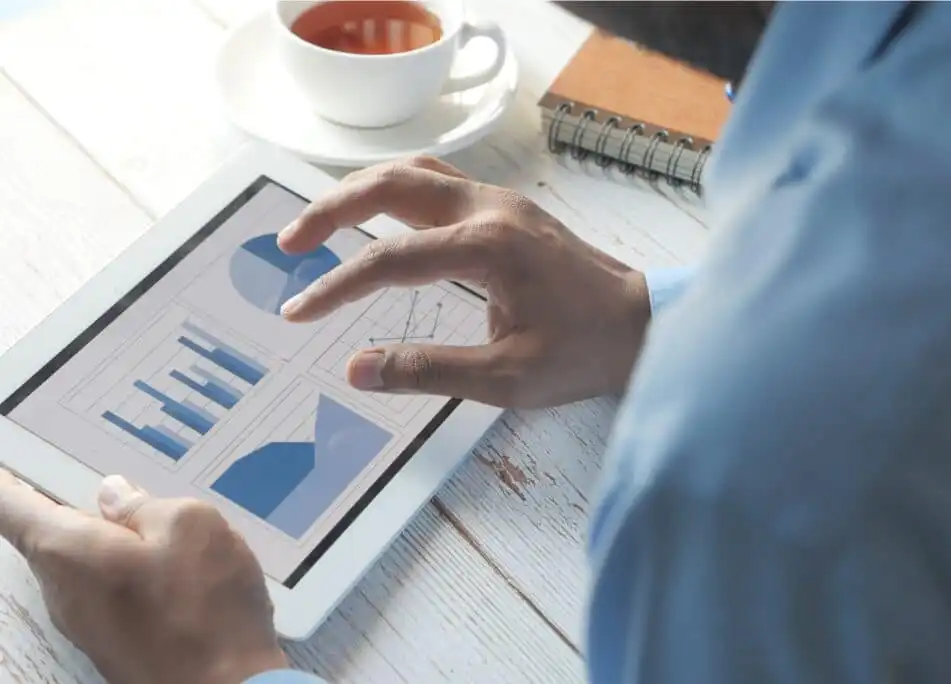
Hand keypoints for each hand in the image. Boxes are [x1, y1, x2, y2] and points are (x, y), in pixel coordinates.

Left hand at [0, 471, 285, 683]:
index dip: (7, 484)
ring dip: (108, 542)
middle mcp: (63, 590)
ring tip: (159, 526)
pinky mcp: (112, 644)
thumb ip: (146, 505)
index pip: (13, 509)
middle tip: (110, 488)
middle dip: (73, 510)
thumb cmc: (206, 603)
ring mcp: (84, 623)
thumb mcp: (191, 525)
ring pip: (81, 565)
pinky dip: (125, 570)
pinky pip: (104, 592)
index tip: (7, 470)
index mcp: (71, 551)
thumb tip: (116, 498)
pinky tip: (172, 567)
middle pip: (49, 537)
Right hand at [277, 156, 651, 408]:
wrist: (641, 322)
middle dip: (331, 210)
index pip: (389, 259)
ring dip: (360, 190)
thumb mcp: (507, 378)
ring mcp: (500, 200)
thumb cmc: (584, 352)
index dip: (336, 286)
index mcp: (488, 248)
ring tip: (320, 223)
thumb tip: (356, 369)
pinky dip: (394, 191)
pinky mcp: (506, 207)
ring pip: (413, 171)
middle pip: (390, 185)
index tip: (298, 312)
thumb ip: (428, 370)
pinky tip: (376, 214)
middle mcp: (490, 209)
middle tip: (289, 243)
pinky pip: (437, 180)